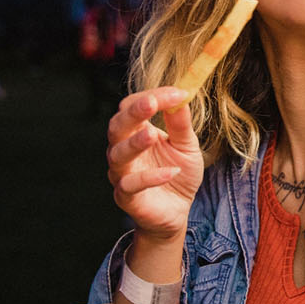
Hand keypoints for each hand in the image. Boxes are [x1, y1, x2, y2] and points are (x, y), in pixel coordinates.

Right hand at [107, 86, 204, 245]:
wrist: (177, 210)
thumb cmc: (178, 172)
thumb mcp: (187, 146)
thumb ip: (181, 124)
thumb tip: (181, 97)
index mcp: (135, 131)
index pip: (132, 106)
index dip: (153, 97)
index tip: (179, 93)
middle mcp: (122, 149)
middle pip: (117, 126)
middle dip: (134, 113)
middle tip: (152, 103)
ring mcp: (121, 173)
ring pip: (118, 155)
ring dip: (134, 143)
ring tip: (152, 135)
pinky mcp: (126, 196)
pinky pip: (131, 185)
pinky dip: (150, 178)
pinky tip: (170, 172)